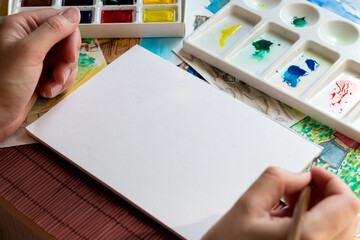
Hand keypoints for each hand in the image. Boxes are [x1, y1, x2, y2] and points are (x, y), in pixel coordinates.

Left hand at [0, 8, 80, 140]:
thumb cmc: (2, 84)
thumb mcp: (29, 53)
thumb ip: (53, 30)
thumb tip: (73, 13)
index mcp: (22, 27)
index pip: (59, 21)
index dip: (69, 38)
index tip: (68, 55)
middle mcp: (30, 40)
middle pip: (66, 42)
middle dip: (66, 62)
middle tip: (58, 74)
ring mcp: (37, 58)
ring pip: (67, 60)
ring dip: (63, 76)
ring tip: (50, 86)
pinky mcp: (42, 73)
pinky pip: (63, 74)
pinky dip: (59, 84)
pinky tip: (47, 90)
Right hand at [203, 166, 359, 239]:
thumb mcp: (247, 205)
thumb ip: (276, 180)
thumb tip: (301, 176)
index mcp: (306, 238)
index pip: (346, 204)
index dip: (331, 181)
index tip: (313, 174)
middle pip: (347, 215)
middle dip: (326, 192)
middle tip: (302, 185)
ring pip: (341, 228)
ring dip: (324, 207)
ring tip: (294, 202)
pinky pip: (330, 238)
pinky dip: (319, 222)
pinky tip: (294, 217)